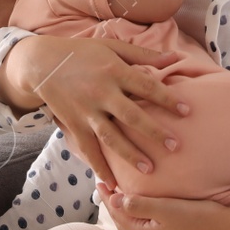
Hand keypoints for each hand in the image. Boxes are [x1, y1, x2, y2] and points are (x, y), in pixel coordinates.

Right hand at [0, 35, 189, 186]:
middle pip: (132, 116)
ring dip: (130, 154)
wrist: (42, 63)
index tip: (187, 111)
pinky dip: (99, 166)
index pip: (147, 86)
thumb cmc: (83, 53)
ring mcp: (86, 111)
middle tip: (176, 146)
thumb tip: (174, 57)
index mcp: (114, 71)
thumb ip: (144, 55)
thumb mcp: (112, 47)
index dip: (167, 99)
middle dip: (154, 132)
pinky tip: (111, 182)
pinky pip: (88, 148)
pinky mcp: (74, 124)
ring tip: (149, 170)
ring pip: (111, 137)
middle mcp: (101, 92)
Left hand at [98, 184, 229, 229]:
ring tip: (123, 201)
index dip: (109, 197)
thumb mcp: (166, 209)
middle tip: (108, 190)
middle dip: (116, 207)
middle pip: (127, 225)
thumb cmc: (200, 218)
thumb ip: (138, 206)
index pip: (119, 215)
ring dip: (129, 216)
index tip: (101, 182)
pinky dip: (144, 222)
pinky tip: (149, 217)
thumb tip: (115, 202)